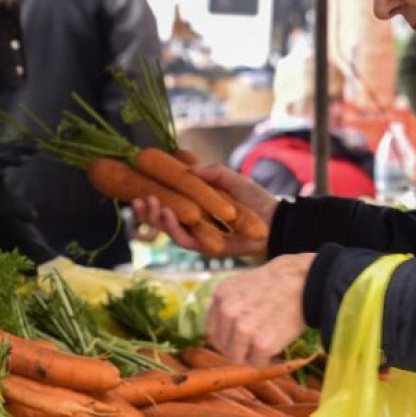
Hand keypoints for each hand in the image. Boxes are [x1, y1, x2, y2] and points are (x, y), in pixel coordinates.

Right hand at [131, 164, 277, 258]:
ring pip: (170, 230)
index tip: (140, 185)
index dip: (153, 197)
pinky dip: (175, 228)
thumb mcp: (232, 179)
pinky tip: (168, 214)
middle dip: (147, 210)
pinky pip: (185, 240)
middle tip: (140, 198)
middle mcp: (194, 222)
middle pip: (163, 219)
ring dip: (157, 218)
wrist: (275, 221)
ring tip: (151, 203)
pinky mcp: (206, 248)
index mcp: (196, 206)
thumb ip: (213, 172)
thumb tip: (190, 168)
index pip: (168, 202)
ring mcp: (199, 236)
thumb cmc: (256, 200)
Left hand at [206, 253, 312, 365]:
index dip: (226, 339)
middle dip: (239, 348)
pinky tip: (276, 346)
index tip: (239, 340)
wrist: (305, 280)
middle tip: (257, 342)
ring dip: (252, 355)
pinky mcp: (262, 343)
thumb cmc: (279, 283)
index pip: (212, 332)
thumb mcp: (243, 284)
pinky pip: (258, 363)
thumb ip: (229, 304)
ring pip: (238, 358)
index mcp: (221, 296)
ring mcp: (243, 328)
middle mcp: (228, 312)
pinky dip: (267, 360)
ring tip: (267, 343)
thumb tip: (219, 328)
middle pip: (224, 347)